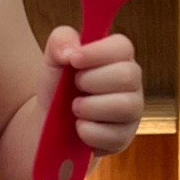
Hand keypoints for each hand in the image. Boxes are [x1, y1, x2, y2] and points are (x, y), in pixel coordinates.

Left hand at [40, 26, 143, 154]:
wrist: (48, 126)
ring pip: (125, 106)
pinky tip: (79, 127)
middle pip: (128, 75)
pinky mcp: (123, 138)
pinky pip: (114, 136)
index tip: (74, 60)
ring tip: (74, 108)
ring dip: (91, 107)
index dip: (97, 52)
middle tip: (75, 86)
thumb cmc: (57, 89)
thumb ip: (61, 41)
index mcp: (117, 58)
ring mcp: (131, 112)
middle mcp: (131, 83)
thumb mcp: (53, 59)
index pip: (123, 46)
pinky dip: (88, 132)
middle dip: (92, 81)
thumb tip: (71, 52)